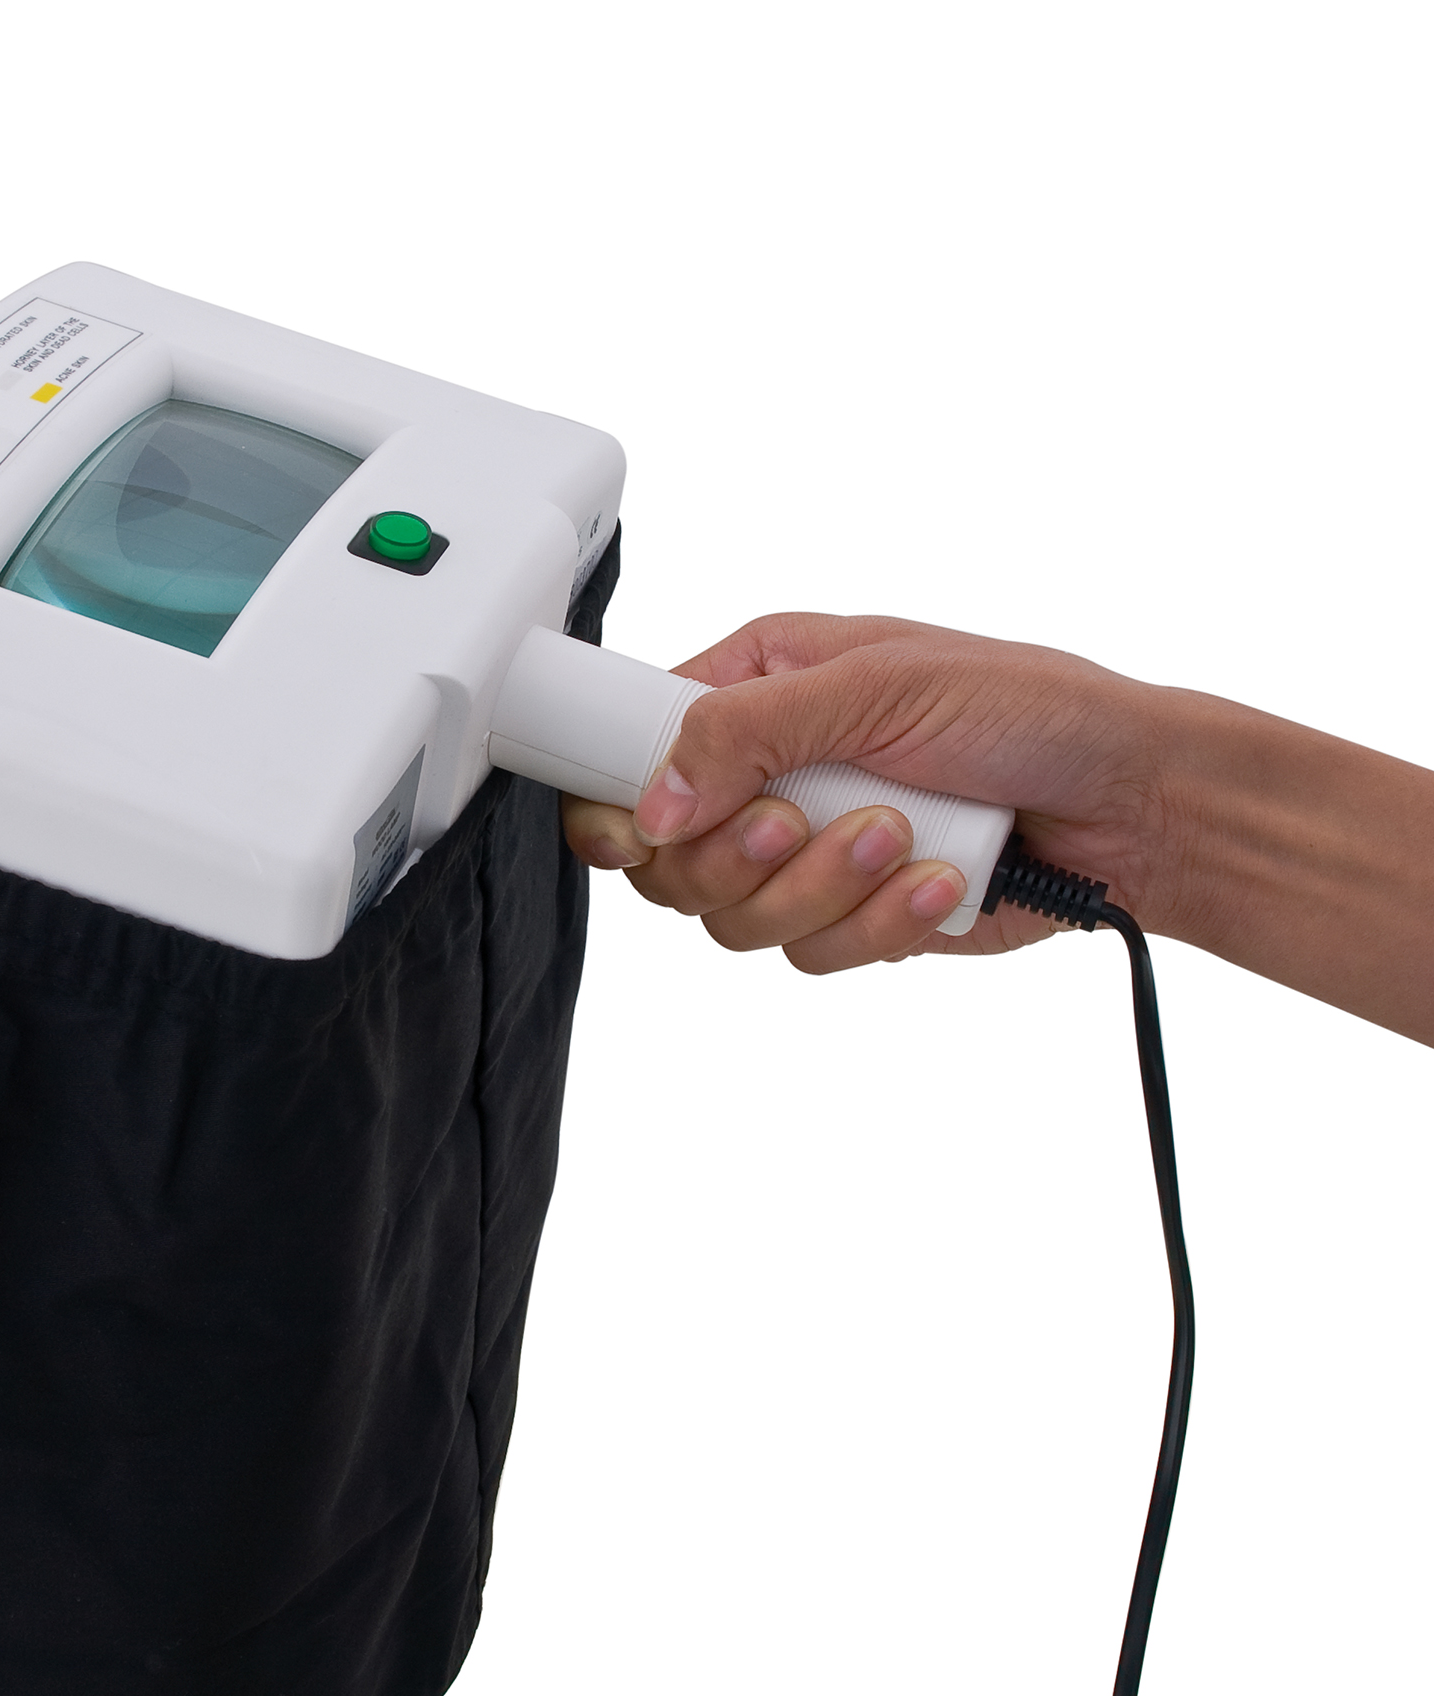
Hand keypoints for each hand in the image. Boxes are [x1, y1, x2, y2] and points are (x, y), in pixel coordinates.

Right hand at [560, 613, 1173, 972]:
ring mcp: (806, 851)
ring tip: (900, 838)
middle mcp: (770, 771)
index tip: (645, 829)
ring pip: (734, 919)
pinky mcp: (849, 916)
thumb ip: (747, 732)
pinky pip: (809, 953)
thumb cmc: (1030, 708)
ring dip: (821, 888)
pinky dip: (878, 923)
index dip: (623, 802)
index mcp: (758, 687)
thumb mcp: (880, 684)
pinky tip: (936, 879)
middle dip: (738, 857)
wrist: (1131, 805)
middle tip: (795, 823)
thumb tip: (652, 800)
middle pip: (668, 859)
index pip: (633, 750)